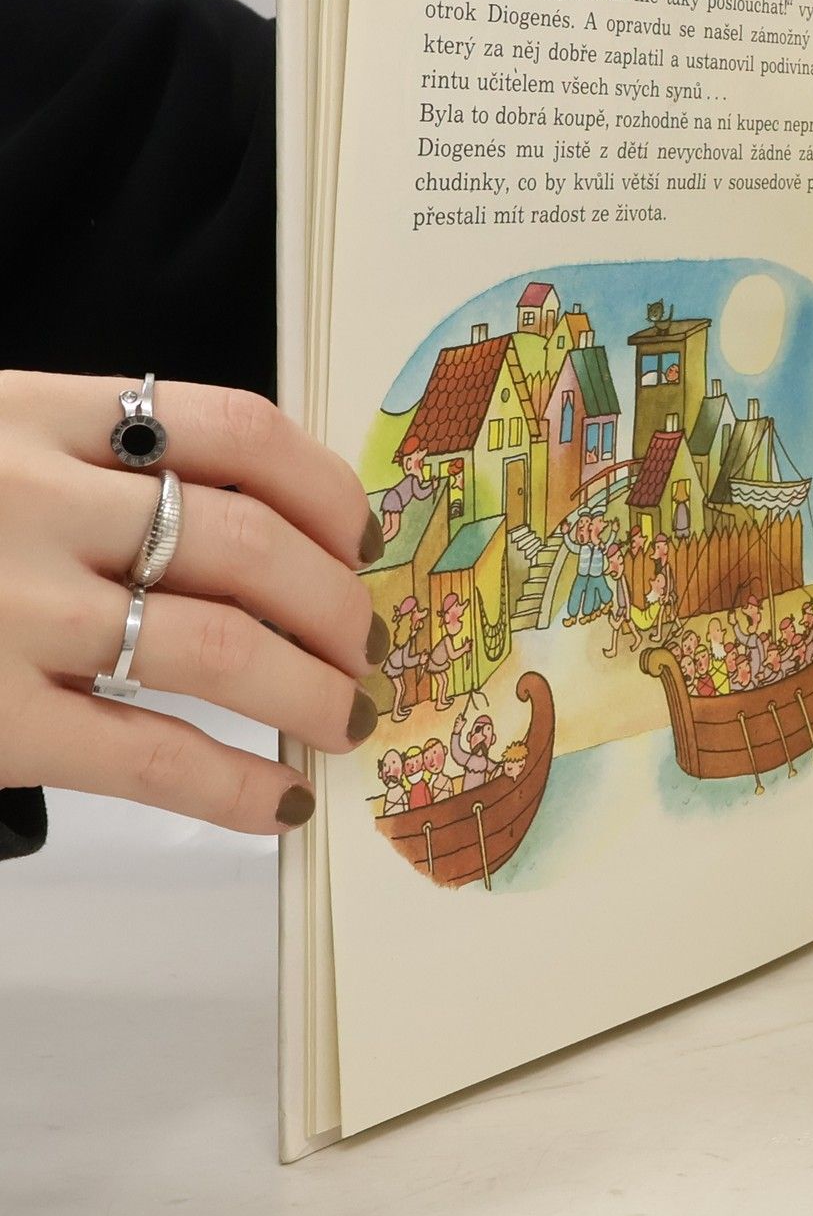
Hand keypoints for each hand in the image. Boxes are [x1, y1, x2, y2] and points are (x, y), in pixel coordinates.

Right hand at [0, 373, 387, 834]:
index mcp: (39, 413)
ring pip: (219, 646)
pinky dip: (236, 783)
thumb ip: (93, 456)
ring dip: (313, 689)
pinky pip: (149, 755)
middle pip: (250, 541)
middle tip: (373, 644)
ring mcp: (9, 611)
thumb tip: (266, 520)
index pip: (235, 428)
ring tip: (348, 717)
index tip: (365, 537)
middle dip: (339, 603)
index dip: (328, 488)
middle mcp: (33, 500)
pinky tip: (279, 801)